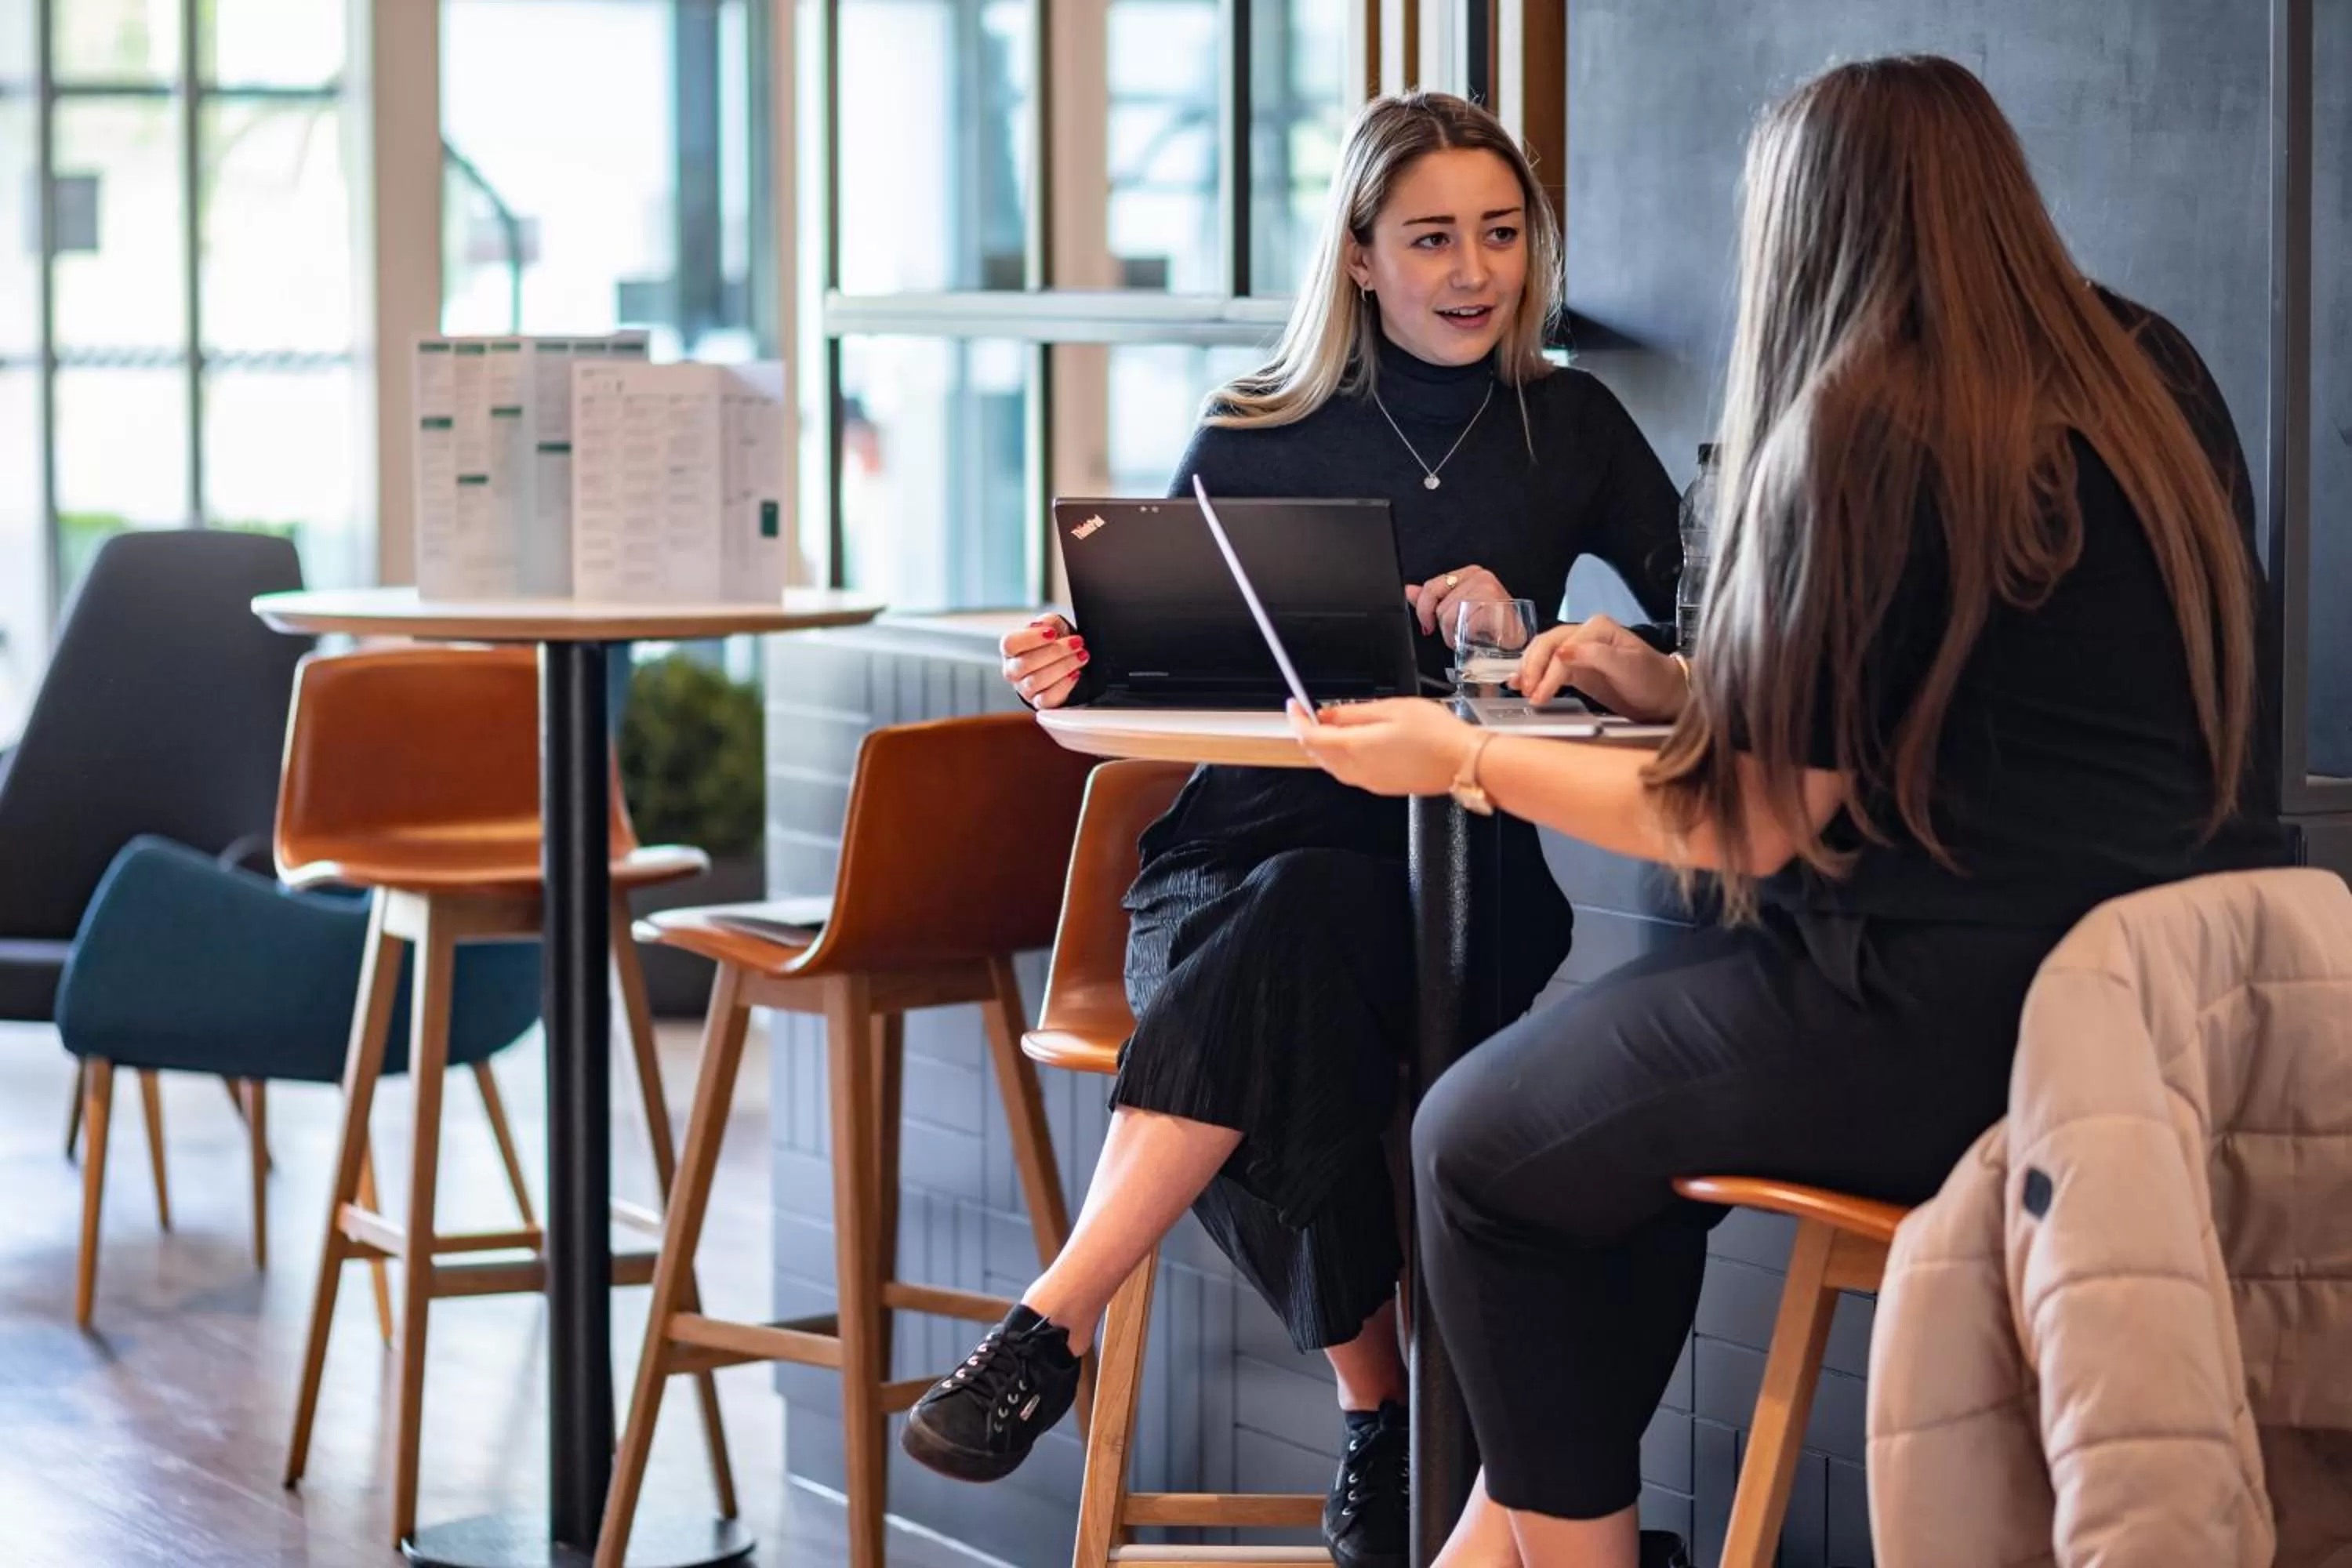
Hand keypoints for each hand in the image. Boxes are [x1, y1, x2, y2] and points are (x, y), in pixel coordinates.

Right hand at [1000, 614, 1088, 708]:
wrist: (1065, 663)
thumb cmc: (1053, 644)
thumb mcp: (1053, 626)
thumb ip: (1048, 622)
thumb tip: (1044, 625)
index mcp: (1010, 650)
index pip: (1010, 644)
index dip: (1031, 638)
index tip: (1053, 633)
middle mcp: (1012, 670)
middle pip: (1025, 663)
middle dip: (1056, 652)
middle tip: (1077, 642)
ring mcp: (1024, 689)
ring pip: (1036, 681)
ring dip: (1063, 666)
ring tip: (1081, 656)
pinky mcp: (1038, 703)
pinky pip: (1047, 698)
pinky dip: (1064, 685)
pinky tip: (1075, 673)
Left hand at [1285, 697, 1478, 796]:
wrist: (1462, 762)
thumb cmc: (1435, 734)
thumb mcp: (1391, 708)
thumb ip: (1353, 713)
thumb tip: (1329, 714)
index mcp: (1355, 748)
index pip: (1310, 736)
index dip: (1297, 719)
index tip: (1294, 705)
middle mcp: (1357, 769)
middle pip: (1316, 753)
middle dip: (1307, 732)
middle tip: (1309, 712)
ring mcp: (1368, 781)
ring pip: (1330, 766)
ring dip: (1322, 746)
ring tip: (1329, 725)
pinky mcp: (1380, 787)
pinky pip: (1347, 773)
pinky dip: (1339, 757)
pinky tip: (1351, 744)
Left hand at [1404, 565, 1508, 644]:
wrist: (1515, 638)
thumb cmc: (1490, 623)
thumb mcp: (1458, 607)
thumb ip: (1434, 598)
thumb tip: (1409, 590)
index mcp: (1469, 573)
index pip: (1432, 586)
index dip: (1423, 609)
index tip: (1426, 624)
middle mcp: (1479, 577)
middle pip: (1440, 605)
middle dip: (1442, 626)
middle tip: (1454, 634)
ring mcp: (1487, 590)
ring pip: (1450, 616)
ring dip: (1453, 635)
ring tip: (1464, 638)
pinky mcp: (1493, 606)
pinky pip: (1465, 625)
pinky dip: (1465, 637)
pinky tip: (1474, 638)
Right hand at [1513, 614, 1687, 721]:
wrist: (1665, 697)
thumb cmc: (1652, 679)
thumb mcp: (1627, 666)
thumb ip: (1595, 656)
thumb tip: (1561, 653)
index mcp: (1596, 628)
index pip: (1562, 648)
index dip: (1547, 671)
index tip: (1538, 693)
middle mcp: (1585, 635)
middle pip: (1547, 646)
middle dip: (1533, 668)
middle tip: (1525, 692)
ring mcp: (1579, 651)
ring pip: (1543, 654)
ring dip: (1528, 670)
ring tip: (1519, 689)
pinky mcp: (1577, 669)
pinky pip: (1549, 667)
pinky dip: (1534, 675)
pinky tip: (1521, 683)